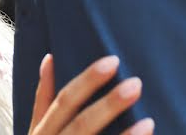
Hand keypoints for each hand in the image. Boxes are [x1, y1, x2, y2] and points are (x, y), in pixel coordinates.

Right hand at [28, 54, 153, 134]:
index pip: (63, 102)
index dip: (87, 81)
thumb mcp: (36, 131)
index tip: (113, 61)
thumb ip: (43, 100)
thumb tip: (50, 59)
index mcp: (41, 134)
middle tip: (136, 84)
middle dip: (108, 105)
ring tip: (149, 122)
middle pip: (80, 126)